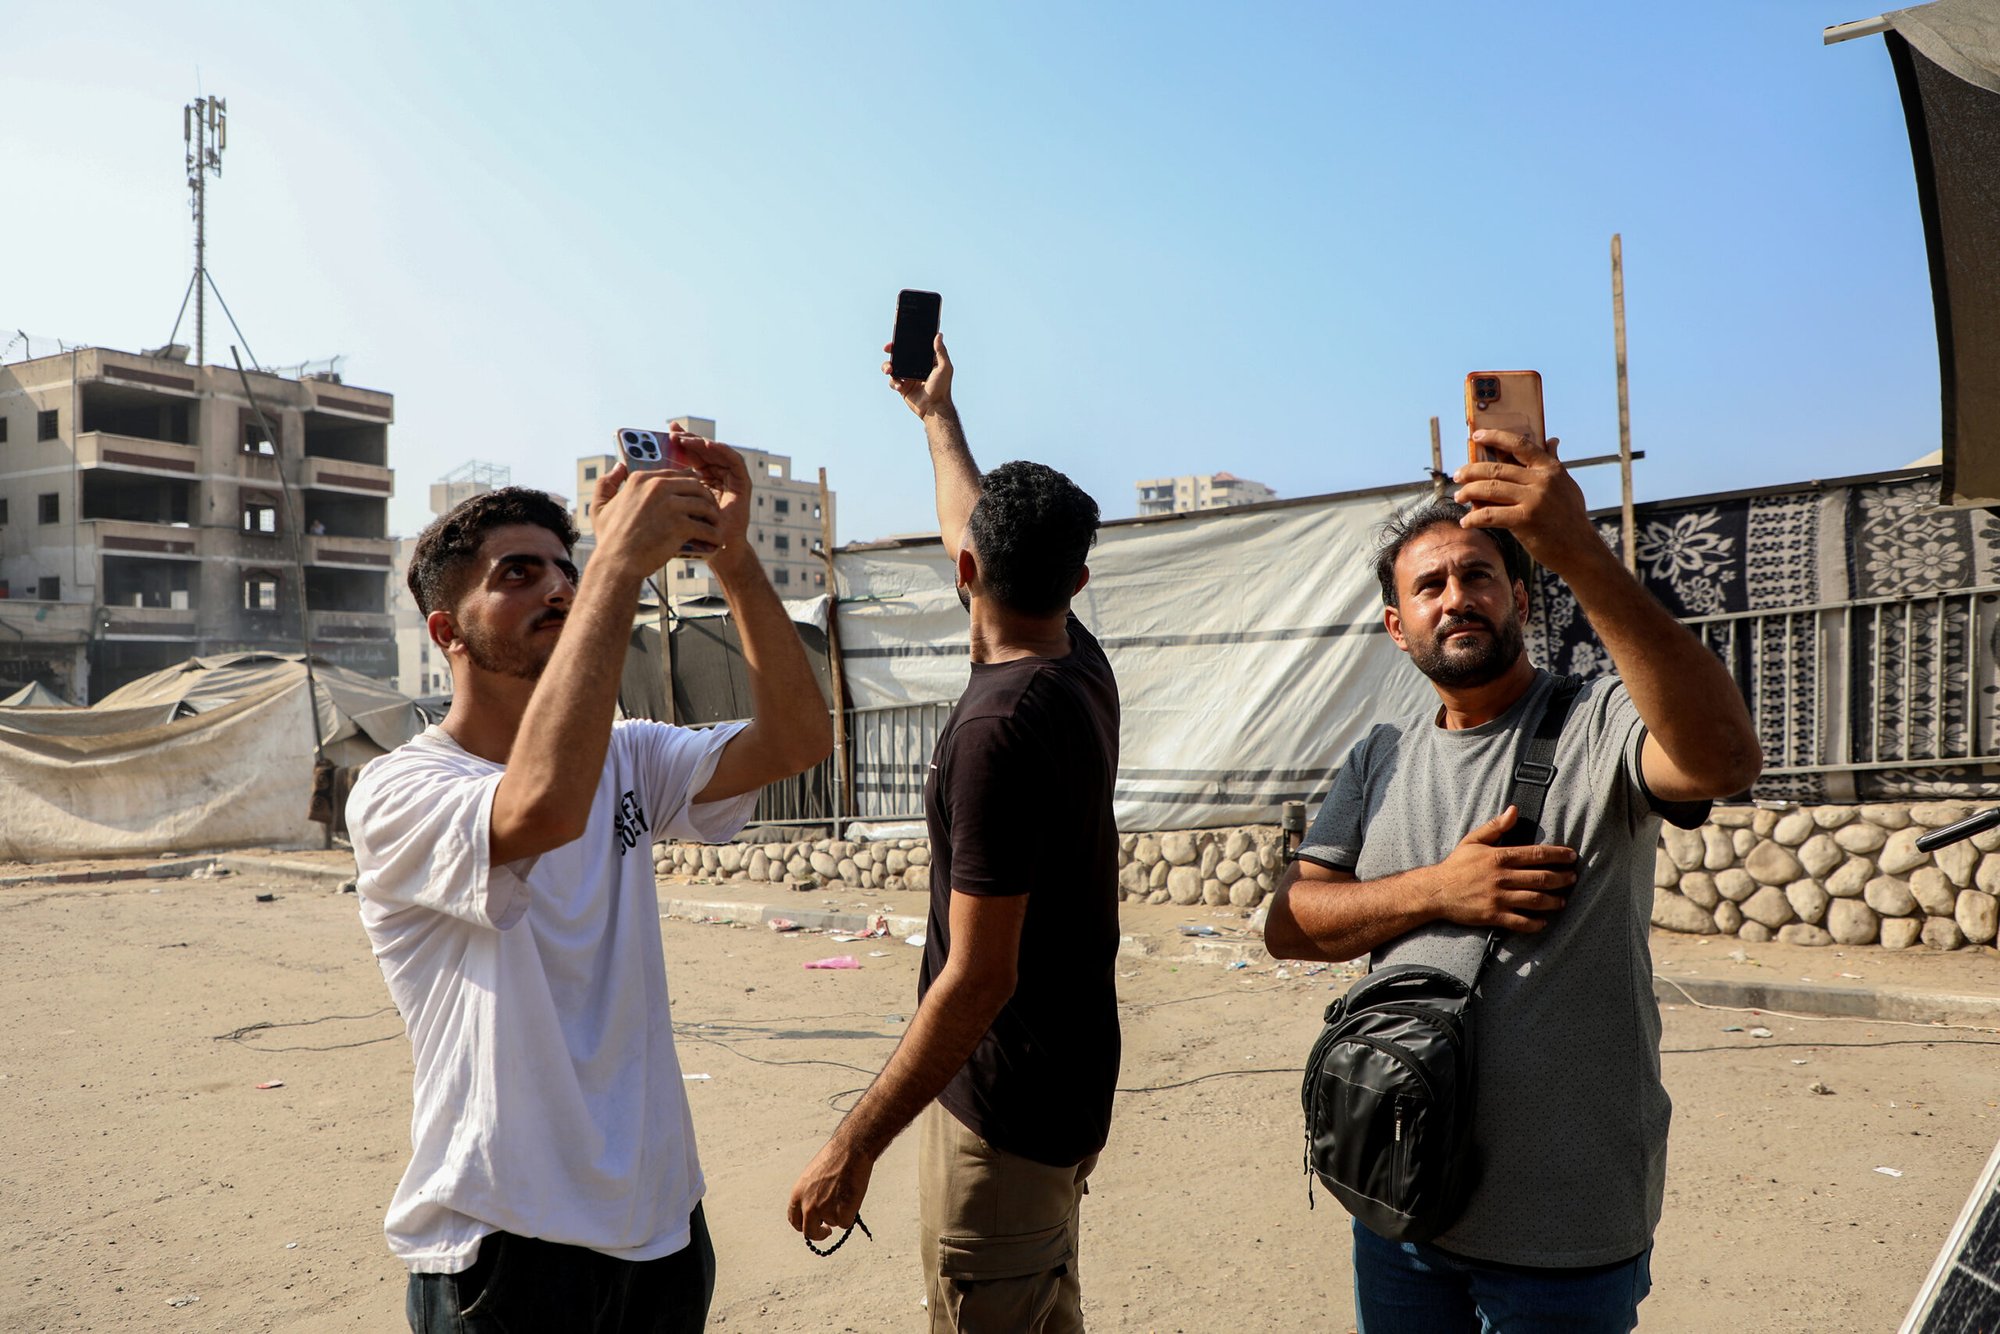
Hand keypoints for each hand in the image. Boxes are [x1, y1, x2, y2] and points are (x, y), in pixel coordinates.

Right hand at [586, 460, 721, 579]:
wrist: (617, 564)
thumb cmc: (610, 539)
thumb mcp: (600, 507)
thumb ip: (606, 484)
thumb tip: (618, 466)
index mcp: (641, 479)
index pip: (676, 474)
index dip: (689, 485)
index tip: (694, 496)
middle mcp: (656, 486)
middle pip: (695, 485)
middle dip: (706, 498)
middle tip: (710, 511)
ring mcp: (670, 505)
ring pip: (705, 503)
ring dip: (713, 515)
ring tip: (714, 525)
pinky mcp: (680, 525)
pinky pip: (706, 526)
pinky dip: (714, 535)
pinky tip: (715, 541)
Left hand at [672, 431, 753, 557]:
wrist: (715, 551)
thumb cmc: (693, 531)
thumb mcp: (673, 505)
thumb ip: (661, 487)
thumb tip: (636, 468)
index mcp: (700, 480)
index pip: (690, 456)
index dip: (681, 443)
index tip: (667, 432)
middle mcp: (716, 477)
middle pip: (703, 451)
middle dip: (689, 439)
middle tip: (673, 433)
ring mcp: (730, 480)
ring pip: (717, 453)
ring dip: (702, 443)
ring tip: (687, 439)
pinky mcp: (742, 484)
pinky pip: (734, 461)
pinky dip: (722, 451)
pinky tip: (708, 445)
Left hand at [788, 1136, 874, 1241]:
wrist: (850, 1151)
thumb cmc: (834, 1159)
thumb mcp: (812, 1177)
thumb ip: (810, 1195)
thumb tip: (816, 1211)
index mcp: (797, 1195)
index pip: (794, 1220)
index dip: (803, 1225)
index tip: (812, 1225)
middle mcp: (808, 1206)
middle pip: (810, 1232)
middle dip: (819, 1233)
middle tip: (826, 1231)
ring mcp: (824, 1211)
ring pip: (833, 1223)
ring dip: (839, 1213)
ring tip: (845, 1191)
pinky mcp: (841, 1214)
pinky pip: (846, 1223)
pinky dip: (850, 1214)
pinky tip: (852, 1196)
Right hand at [882, 334, 953, 419]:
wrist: (934, 408)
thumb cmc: (942, 388)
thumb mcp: (944, 367)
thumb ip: (941, 351)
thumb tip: (939, 335)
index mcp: (924, 361)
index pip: (913, 347)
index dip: (904, 341)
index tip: (898, 337)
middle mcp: (915, 368)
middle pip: (899, 355)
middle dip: (892, 351)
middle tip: (887, 348)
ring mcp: (907, 377)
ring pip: (892, 367)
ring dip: (887, 366)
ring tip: (889, 370)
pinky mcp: (902, 388)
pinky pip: (892, 381)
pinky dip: (894, 382)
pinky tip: (900, 386)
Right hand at [1426, 806, 1575, 932]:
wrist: (1436, 891)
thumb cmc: (1456, 865)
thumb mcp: (1473, 840)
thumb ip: (1496, 826)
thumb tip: (1514, 810)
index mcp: (1499, 857)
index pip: (1536, 854)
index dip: (1557, 855)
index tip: (1572, 856)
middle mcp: (1502, 877)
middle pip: (1541, 878)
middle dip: (1562, 878)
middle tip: (1573, 878)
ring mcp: (1498, 898)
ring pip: (1535, 900)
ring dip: (1553, 901)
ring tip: (1562, 901)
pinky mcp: (1493, 915)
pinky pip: (1520, 922)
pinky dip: (1534, 923)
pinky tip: (1543, 922)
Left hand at [1451, 431, 1599, 571]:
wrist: (1579, 549)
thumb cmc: (1571, 517)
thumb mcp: (1567, 485)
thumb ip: (1554, 463)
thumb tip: (1552, 440)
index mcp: (1550, 468)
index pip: (1519, 444)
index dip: (1495, 437)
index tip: (1476, 436)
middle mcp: (1542, 480)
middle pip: (1496, 468)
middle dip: (1471, 471)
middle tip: (1458, 476)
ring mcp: (1533, 499)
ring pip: (1490, 489)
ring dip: (1469, 492)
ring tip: (1459, 496)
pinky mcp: (1525, 520)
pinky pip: (1490, 514)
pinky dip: (1474, 518)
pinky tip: (1466, 521)